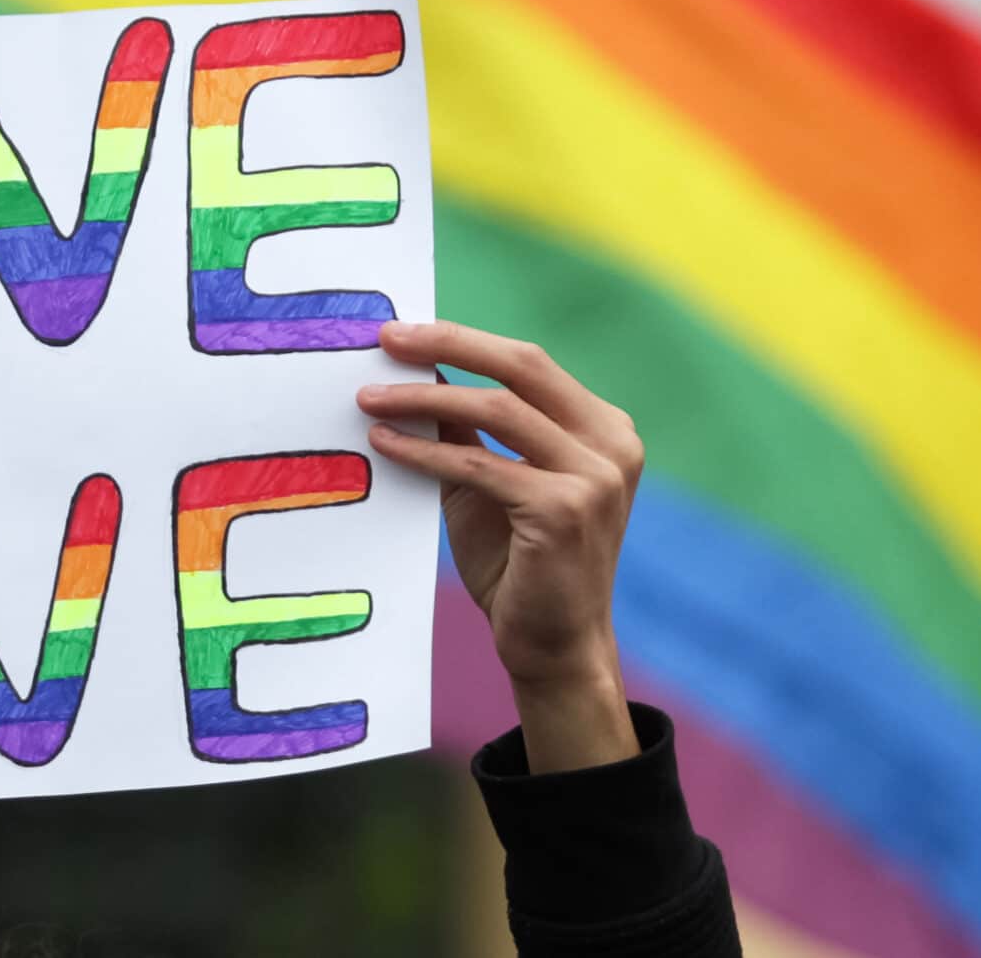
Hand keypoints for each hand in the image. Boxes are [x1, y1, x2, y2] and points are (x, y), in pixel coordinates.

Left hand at [358, 321, 642, 772]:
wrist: (553, 647)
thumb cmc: (520, 565)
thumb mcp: (489, 483)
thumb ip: (467, 429)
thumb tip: (419, 370)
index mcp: (603, 428)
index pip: (528, 363)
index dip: (464, 340)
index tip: (403, 332)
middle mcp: (611, 444)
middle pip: (521, 366)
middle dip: (448, 344)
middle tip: (387, 337)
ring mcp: (595, 476)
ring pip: (497, 409)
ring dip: (423, 398)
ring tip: (368, 397)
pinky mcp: (563, 510)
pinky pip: (478, 464)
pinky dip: (425, 450)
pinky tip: (384, 442)